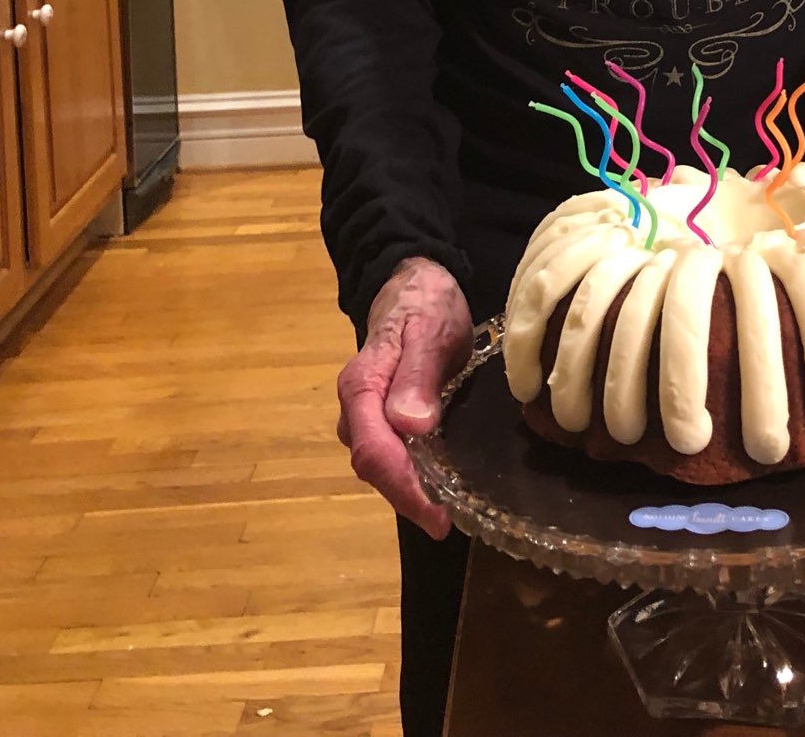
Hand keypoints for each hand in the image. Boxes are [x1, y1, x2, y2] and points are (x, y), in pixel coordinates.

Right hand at [336, 256, 473, 539]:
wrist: (413, 283)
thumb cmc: (424, 304)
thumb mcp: (430, 330)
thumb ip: (418, 374)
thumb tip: (410, 426)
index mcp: (361, 387)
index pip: (375, 452)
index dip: (404, 490)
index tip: (438, 518)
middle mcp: (355, 409)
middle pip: (376, 466)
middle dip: (409, 497)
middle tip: (449, 520)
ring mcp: (365, 416)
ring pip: (382, 464)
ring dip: (410, 489)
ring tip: (449, 507)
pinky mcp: (381, 418)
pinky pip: (392, 454)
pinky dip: (413, 473)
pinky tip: (441, 482)